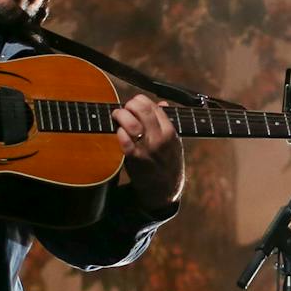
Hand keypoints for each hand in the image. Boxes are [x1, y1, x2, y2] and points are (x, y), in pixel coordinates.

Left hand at [112, 93, 183, 208]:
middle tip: (123, 110)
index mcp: (170, 131)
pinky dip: (118, 132)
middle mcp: (160, 138)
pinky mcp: (135, 159)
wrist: (165, 189)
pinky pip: (123, 139)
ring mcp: (147, 148)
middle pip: (141, 109)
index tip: (133, 105)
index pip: (152, 106)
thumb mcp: (174, 142)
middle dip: (128, 105)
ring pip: (130, 122)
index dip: (139, 101)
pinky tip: (118, 133)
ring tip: (117, 118)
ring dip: (120, 116)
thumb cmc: (167, 162)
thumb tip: (162, 104)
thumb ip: (167, 122)